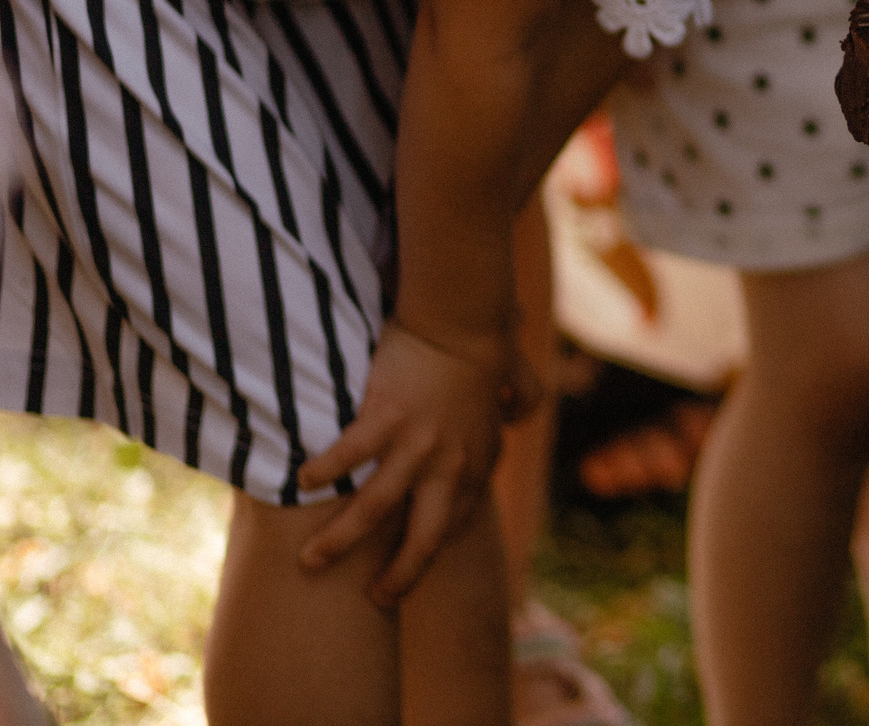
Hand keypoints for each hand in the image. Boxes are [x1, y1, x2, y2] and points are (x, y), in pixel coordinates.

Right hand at [294, 318, 525, 604]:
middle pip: (423, 538)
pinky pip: (348, 456)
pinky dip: (323, 471)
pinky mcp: (387, 419)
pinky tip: (300, 483)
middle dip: (399, 576)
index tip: (411, 562)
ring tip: (310, 562)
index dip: (433, 547)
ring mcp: (418, 445)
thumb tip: (518, 412)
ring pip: (375, 510)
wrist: (465, 316)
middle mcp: (451, 464)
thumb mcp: (514, 380)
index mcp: (478, 460)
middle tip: (377, 600)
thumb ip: (520, 398)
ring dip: (340, 541)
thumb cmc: (486, 342)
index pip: (455, 520)